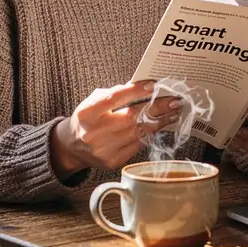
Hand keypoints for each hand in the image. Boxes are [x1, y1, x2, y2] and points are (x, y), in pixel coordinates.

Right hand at [50, 81, 181, 178]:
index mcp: (87, 113)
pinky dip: (151, 134)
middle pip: (132, 117)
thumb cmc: (87, 119)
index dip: (136, 91)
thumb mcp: (93, 101)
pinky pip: (139, 145)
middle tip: (175, 100)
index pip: (115, 98)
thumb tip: (144, 88)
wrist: (73, 147)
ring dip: (160, 121)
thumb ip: (115, 94)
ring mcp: (105, 149)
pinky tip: (160, 126)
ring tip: (174, 113)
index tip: (154, 85)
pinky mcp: (114, 161)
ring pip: (140, 132)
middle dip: (157, 107)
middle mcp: (95, 132)